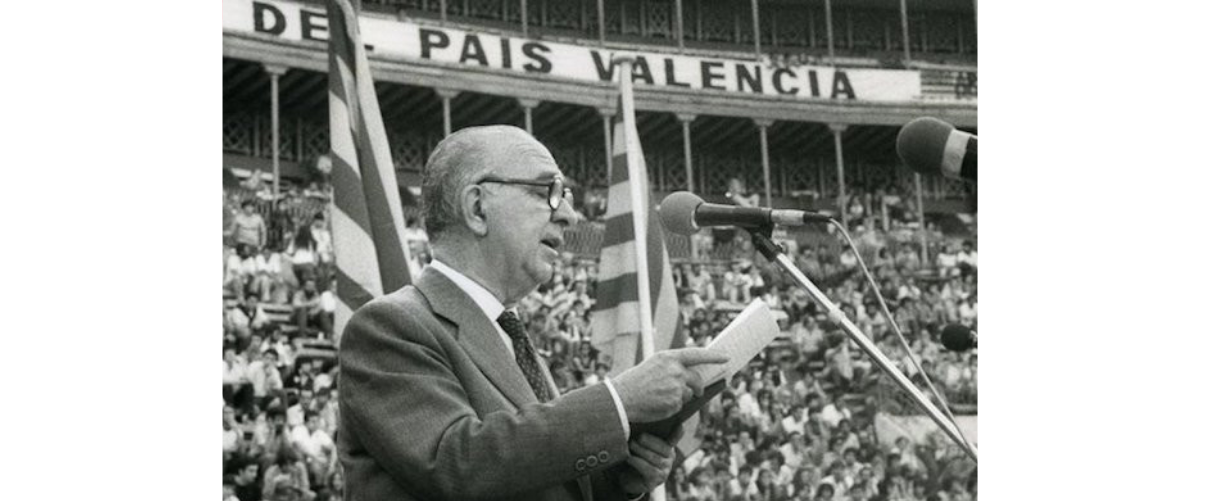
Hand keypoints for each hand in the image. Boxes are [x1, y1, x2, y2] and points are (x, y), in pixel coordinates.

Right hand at [611, 348, 728, 422]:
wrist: (622, 398)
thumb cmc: (635, 382)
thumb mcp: (653, 366)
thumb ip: (671, 367)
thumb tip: (689, 376)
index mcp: (668, 357)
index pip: (696, 354)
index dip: (713, 356)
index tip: (726, 357)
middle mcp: (675, 370)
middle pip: (696, 379)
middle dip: (698, 386)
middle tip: (698, 391)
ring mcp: (676, 386)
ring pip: (688, 394)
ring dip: (680, 398)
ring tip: (661, 398)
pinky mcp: (675, 402)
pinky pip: (680, 406)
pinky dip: (672, 407)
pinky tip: (659, 405)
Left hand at [617, 427, 681, 495]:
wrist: (630, 478)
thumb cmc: (635, 456)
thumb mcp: (639, 443)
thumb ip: (643, 434)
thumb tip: (639, 425)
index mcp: (668, 445)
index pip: (675, 438)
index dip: (678, 433)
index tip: (680, 425)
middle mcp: (670, 457)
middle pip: (663, 447)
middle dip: (648, 441)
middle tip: (635, 438)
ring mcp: (666, 469)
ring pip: (655, 458)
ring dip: (641, 451)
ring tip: (630, 445)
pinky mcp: (658, 479)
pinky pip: (649, 470)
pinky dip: (638, 462)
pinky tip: (630, 458)